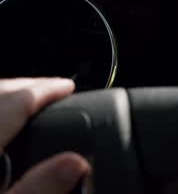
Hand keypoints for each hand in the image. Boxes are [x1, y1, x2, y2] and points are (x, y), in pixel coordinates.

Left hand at [0, 78, 89, 193]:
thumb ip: (41, 185)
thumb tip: (77, 163)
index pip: (20, 100)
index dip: (48, 89)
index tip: (68, 86)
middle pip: (0, 92)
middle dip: (28, 86)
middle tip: (53, 88)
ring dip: (9, 98)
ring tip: (30, 102)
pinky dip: (0, 113)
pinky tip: (6, 128)